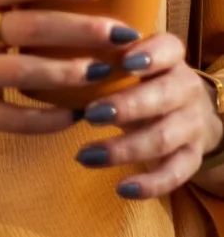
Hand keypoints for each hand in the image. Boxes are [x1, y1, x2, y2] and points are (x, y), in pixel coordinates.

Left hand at [74, 33, 223, 199]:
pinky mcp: (192, 156)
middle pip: (163, 96)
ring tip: (85, 154)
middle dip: (127, 106)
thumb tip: (44, 53)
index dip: (149, 55)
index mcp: (170, 55)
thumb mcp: (125, 58)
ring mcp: (192, 124)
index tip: (123, 61)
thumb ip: (98, 53)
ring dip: (124, 148)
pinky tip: (121, 188)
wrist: (185, 109)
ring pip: (164, 137)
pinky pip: (175, 173)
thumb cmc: (137, 76)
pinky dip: (149, 184)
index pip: (168, 49)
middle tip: (89, 114)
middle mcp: (186, 87)